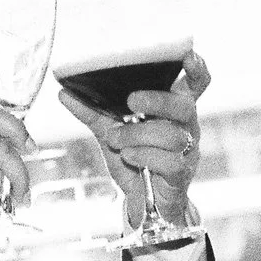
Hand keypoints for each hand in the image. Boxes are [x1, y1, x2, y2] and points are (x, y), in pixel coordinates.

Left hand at [61, 50, 211, 224]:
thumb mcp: (110, 132)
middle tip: (131, 102)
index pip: (197, 84)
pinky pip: (169, 161)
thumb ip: (91, 112)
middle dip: (157, 100)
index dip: (197, 68)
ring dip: (137, 135)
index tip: (187, 56)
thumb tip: (63, 92)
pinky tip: (129, 157)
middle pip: (184, 106)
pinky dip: (143, 156)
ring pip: (171, 135)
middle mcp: (186, 127)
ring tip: (116, 141)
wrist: (143, 204)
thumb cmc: (134, 161)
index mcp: (173, 110)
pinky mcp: (182, 173)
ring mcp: (188, 150)